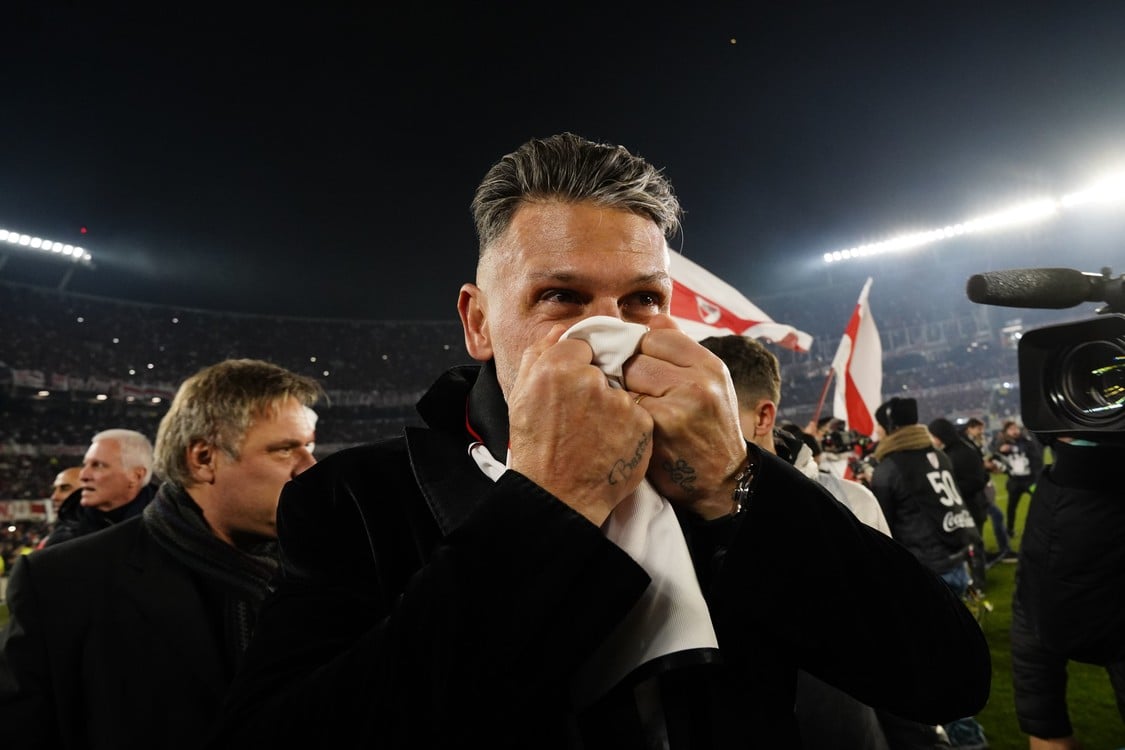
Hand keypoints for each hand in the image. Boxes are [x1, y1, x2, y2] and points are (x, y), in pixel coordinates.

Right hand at [507, 324, 653, 526]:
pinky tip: (610, 444)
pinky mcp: (642, 424)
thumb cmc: (536, 448)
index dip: (579, 366)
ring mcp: (620, 402)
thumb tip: (561, 330)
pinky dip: (629, 427)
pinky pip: (638, 414)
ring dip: (614, 406)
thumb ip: (539, 354)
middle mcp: (591, 381)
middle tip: (583, 416)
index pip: (582, 345)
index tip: (574, 389)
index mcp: (557, 368)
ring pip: (623, 390)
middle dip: (597, 385)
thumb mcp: (521, 395)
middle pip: (605, 367)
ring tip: (594, 434)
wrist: (558, 496)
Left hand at [622, 314, 746, 519]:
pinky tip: (625, 426)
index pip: (656, 334)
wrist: (722, 483)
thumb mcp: (707, 385)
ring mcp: (683, 401)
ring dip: (618, 392)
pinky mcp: (663, 424)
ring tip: (624, 408)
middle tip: (623, 391)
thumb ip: (680, 351)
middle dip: (623, 371)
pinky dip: (620, 414)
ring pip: (627, 378)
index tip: (630, 365)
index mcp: (709, 364)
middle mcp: (700, 379)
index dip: (636, 349)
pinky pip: (625, 405)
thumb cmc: (707, 432)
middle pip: (637, 355)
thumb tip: (653, 318)